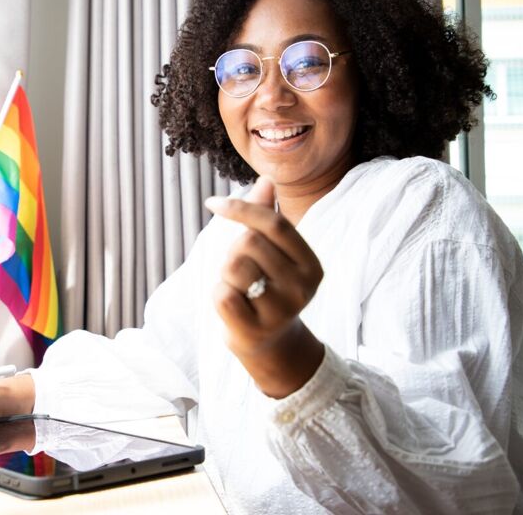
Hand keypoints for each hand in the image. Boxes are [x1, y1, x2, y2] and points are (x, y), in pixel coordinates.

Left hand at [205, 176, 324, 397]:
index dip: (240, 208)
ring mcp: (281, 312)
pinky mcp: (255, 331)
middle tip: (240, 270)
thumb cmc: (266, 287)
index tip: (212, 202)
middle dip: (232, 250)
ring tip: (238, 288)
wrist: (269, 344)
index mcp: (311, 264)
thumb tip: (266, 179)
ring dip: (225, 273)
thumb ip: (267, 217)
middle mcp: (302, 288)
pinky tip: (234, 307)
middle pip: (248, 242)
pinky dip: (219, 295)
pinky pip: (222, 295)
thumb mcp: (272, 253)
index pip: (274, 223)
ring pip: (233, 266)